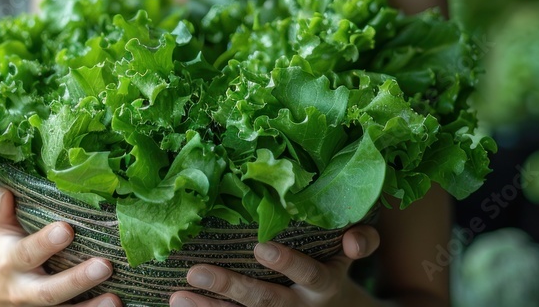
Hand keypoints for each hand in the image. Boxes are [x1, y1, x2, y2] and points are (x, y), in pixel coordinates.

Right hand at [0, 188, 121, 306]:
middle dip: (75, 280)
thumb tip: (5, 194)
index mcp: (11, 262)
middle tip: (104, 266)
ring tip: (115, 299)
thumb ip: (0, 213)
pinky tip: (117, 306)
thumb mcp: (2, 233)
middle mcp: (25, 289)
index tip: (66, 230)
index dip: (43, 243)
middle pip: (48, 291)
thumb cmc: (11, 252)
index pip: (25, 253)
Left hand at [168, 224, 379, 306]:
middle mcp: (301, 306)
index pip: (309, 273)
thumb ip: (360, 243)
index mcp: (325, 284)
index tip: (261, 248)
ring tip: (177, 296)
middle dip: (231, 288)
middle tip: (197, 272)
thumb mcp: (350, 258)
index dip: (288, 263)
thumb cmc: (336, 270)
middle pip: (266, 301)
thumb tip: (354, 237)